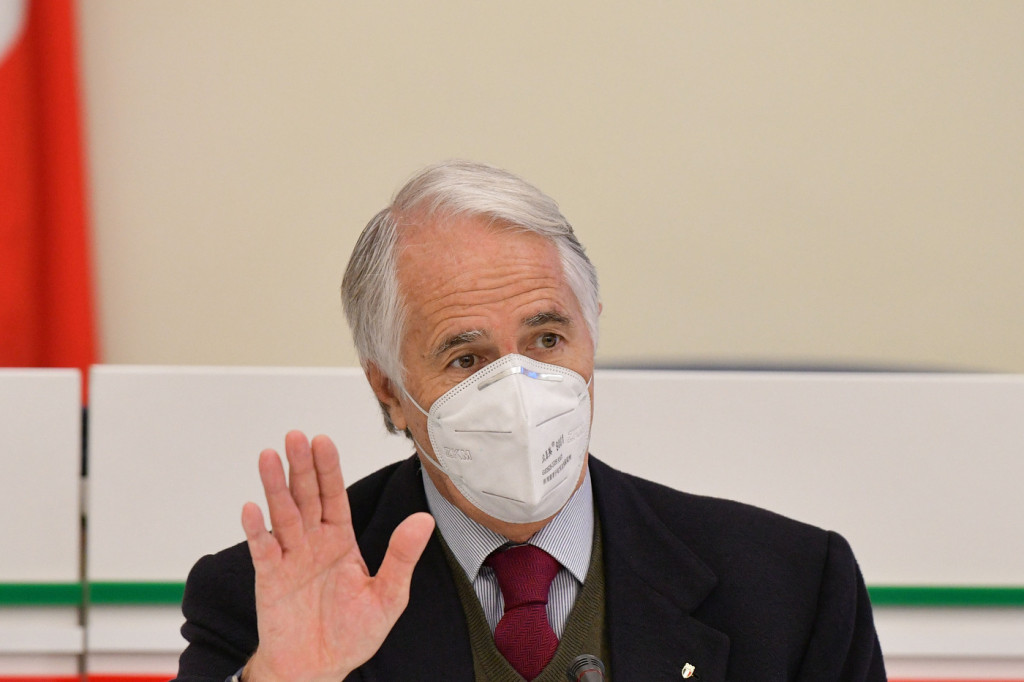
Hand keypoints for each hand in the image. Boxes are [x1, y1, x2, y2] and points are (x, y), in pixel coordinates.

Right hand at [240, 431, 434, 681]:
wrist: (319, 668)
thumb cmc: (353, 632)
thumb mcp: (388, 595)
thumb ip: (402, 556)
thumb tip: (423, 519)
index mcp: (340, 540)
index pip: (334, 496)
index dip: (328, 468)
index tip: (322, 440)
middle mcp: (313, 542)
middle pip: (306, 497)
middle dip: (301, 467)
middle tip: (295, 437)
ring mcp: (290, 558)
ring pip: (282, 515)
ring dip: (275, 486)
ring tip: (269, 457)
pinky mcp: (271, 580)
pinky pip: (263, 551)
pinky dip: (257, 531)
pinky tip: (252, 509)